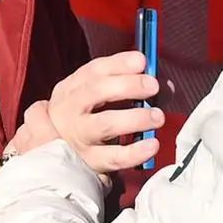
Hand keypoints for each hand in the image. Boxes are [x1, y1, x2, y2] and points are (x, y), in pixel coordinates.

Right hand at [37, 50, 164, 172]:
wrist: (59, 156)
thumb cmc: (86, 120)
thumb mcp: (98, 97)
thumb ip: (129, 86)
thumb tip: (163, 85)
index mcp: (73, 88)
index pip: (94, 70)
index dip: (119, 64)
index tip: (141, 61)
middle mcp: (72, 110)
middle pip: (95, 91)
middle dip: (127, 85)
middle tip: (152, 86)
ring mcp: (80, 137)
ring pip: (104, 124)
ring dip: (134, 118)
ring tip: (157, 116)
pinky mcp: (91, 162)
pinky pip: (114, 158)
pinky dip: (135, 152)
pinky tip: (151, 145)